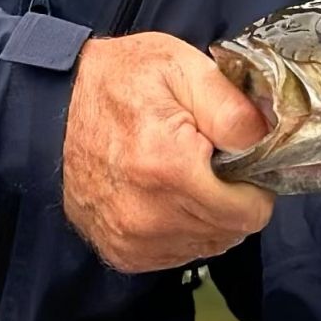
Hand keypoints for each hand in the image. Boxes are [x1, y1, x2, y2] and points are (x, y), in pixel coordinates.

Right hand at [62, 32, 274, 273]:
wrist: (56, 104)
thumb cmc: (122, 80)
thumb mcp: (182, 67)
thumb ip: (231, 106)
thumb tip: (264, 139)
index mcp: (168, 168)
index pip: (248, 213)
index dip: (254, 184)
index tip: (237, 158)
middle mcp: (148, 217)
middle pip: (229, 231)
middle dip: (231, 197)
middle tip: (210, 159)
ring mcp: (131, 240)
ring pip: (206, 245)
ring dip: (208, 215)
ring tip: (186, 172)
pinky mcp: (119, 252)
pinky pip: (176, 253)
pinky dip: (182, 227)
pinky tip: (167, 193)